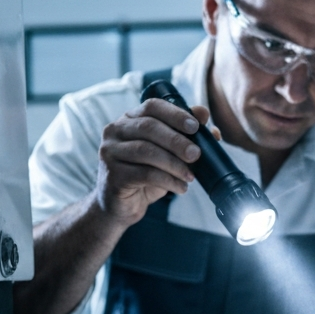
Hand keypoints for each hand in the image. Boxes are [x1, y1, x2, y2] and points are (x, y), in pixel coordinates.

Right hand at [95, 99, 216, 224]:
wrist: (123, 206)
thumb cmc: (147, 176)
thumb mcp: (168, 154)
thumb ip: (185, 133)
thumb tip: (204, 114)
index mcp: (129, 119)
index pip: (152, 106)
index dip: (175, 114)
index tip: (195, 127)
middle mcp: (115, 131)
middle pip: (148, 127)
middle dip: (176, 141)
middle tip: (196, 154)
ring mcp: (109, 152)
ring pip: (146, 151)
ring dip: (174, 163)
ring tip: (190, 177)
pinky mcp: (112, 174)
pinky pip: (144, 174)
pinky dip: (167, 180)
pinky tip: (180, 188)